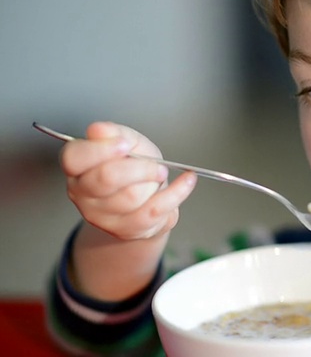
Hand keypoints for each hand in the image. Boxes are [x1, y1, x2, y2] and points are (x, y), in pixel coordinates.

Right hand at [61, 121, 196, 240]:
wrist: (146, 198)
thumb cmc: (134, 166)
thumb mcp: (129, 141)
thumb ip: (115, 133)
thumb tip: (99, 130)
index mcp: (77, 166)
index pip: (75, 158)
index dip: (101, 150)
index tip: (125, 144)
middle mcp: (82, 193)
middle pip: (106, 178)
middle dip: (139, 167)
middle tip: (155, 164)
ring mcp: (101, 216)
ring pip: (132, 196)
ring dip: (154, 182)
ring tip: (160, 176)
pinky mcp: (125, 230)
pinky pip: (154, 211)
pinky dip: (177, 193)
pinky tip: (187, 181)